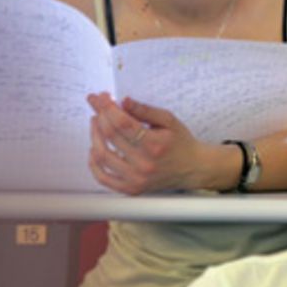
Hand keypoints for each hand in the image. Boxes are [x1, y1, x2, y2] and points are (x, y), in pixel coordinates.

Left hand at [86, 93, 229, 193]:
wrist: (194, 168)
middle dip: (100, 116)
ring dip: (94, 135)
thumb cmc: (182, 143)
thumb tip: (123, 102)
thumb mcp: (169, 121)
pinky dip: (93, 164)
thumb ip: (145, 110)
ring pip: (102, 155)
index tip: (100, 97)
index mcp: (155, 144)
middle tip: (98, 106)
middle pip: (110, 136)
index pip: (122, 123)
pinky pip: (103, 178)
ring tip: (96, 123)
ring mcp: (136, 178)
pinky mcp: (131, 188)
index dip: (107, 108)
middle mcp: (144, 163)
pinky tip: (94, 150)